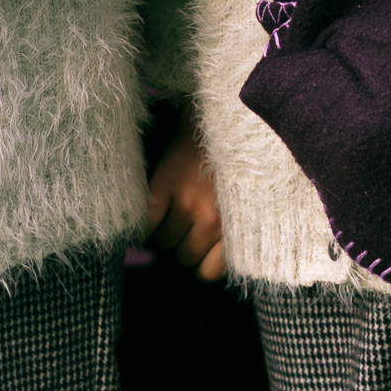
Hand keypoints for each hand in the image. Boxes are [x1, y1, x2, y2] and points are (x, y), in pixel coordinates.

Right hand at [146, 124, 226, 280]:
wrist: (218, 118)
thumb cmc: (235, 164)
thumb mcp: (245, 203)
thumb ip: (232, 232)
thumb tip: (205, 264)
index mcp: (235, 225)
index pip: (210, 272)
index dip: (201, 263)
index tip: (200, 251)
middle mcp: (213, 219)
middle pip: (185, 258)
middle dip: (183, 246)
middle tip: (186, 227)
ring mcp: (188, 203)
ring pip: (164, 244)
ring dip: (164, 234)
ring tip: (172, 214)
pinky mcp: (165, 186)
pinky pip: (147, 224)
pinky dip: (145, 225)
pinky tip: (153, 213)